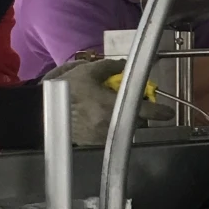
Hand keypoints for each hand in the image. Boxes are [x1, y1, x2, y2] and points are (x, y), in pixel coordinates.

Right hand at [44, 57, 172, 144]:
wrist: (39, 113)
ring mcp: (102, 136)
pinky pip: (110, 134)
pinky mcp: (94, 143)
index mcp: (110, 107)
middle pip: (135, 120)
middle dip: (137, 111)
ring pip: (123, 128)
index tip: (168, 112)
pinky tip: (99, 116)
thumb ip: (108, 67)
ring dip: (123, 118)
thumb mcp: (85, 71)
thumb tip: (124, 65)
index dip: (159, 111)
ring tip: (109, 107)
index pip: (144, 111)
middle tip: (130, 101)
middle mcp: (109, 125)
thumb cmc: (63, 91)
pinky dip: (110, 125)